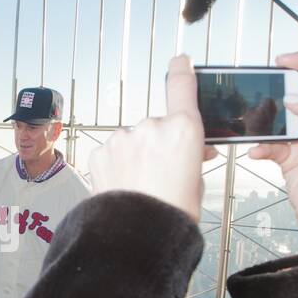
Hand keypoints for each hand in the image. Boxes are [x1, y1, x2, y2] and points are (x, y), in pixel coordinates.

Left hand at [89, 54, 217, 221]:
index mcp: (183, 129)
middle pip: (158, 126)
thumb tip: (192, 149)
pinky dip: (118, 165)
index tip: (180, 60)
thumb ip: (192, 156)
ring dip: (137, 156)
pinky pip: (113, 152)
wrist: (135, 236)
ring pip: (133, 140)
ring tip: (141, 186)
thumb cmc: (171, 214)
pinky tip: (124, 186)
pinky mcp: (100, 152)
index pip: (182, 85)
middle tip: (164, 174)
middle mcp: (151, 126)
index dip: (181, 69)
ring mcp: (123, 137)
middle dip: (160, 143)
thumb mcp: (197, 183)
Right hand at [250, 52, 297, 263]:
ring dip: (267, 122)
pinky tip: (257, 152)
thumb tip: (297, 96)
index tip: (284, 60)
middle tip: (264, 92)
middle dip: (281, 93)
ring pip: (282, 118)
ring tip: (255, 125)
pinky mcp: (293, 158)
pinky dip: (262, 146)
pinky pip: (272, 144)